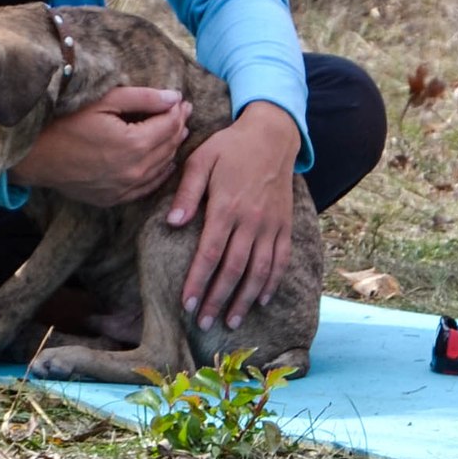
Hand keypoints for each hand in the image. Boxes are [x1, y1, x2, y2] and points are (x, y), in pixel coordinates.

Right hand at [14, 86, 189, 206]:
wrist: (36, 156)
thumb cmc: (66, 123)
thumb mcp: (104, 101)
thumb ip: (142, 98)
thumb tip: (174, 97)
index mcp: (135, 144)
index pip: (169, 126)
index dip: (178, 111)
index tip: (182, 100)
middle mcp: (135, 170)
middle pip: (169, 146)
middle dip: (178, 127)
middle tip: (182, 112)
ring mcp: (126, 188)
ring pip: (162, 167)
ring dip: (172, 148)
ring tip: (177, 132)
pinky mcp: (115, 199)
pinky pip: (148, 187)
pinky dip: (161, 173)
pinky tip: (165, 163)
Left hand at [166, 102, 300, 331]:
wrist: (272, 135)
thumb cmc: (230, 147)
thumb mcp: (202, 159)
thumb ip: (186, 192)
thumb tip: (172, 223)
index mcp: (227, 206)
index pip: (210, 253)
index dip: (198, 281)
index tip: (187, 304)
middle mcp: (251, 220)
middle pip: (234, 269)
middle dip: (218, 299)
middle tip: (204, 323)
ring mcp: (271, 225)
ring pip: (259, 271)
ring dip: (244, 299)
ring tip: (231, 321)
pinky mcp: (285, 225)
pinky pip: (280, 260)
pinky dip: (272, 283)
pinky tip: (262, 300)